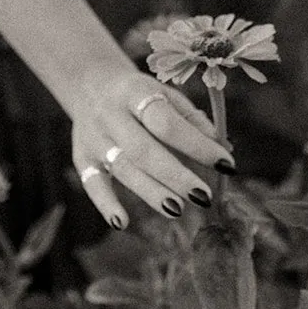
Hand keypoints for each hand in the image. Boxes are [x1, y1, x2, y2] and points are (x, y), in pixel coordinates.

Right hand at [69, 66, 234, 228]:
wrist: (91, 86)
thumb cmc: (141, 96)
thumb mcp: (166, 95)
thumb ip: (193, 121)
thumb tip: (223, 150)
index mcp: (135, 91)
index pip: (167, 122)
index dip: (197, 144)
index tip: (226, 164)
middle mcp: (110, 114)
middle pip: (142, 150)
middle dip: (176, 176)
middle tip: (204, 196)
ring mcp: (93, 137)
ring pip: (123, 169)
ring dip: (151, 192)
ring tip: (177, 209)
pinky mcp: (81, 158)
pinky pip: (92, 184)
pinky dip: (105, 204)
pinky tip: (122, 222)